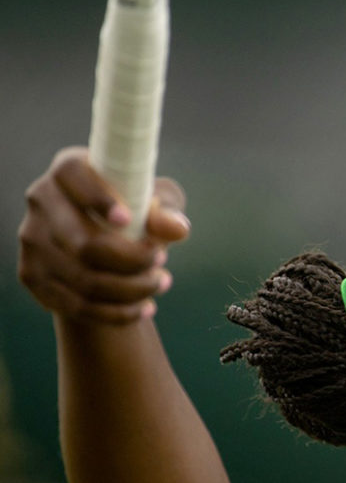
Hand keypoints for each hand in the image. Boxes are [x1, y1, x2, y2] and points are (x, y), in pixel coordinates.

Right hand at [17, 147, 189, 324]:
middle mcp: (41, 201)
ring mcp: (32, 240)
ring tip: (160, 282)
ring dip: (132, 289)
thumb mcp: (158, 201)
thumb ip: (167, 208)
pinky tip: (145, 307)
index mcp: (68, 170)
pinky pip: (76, 305)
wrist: (106, 242)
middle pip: (85, 244)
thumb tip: (176, 229)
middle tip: (161, 259)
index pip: (72, 175)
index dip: (98, 197)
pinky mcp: (31, 274)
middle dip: (132, 260)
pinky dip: (117, 312)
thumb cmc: (137, 208)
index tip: (128, 219)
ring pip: (84, 280)